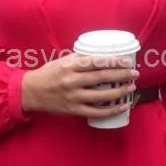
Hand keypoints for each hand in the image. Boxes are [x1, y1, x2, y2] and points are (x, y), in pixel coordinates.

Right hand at [21, 52, 137, 117]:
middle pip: (101, 77)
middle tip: (134, 73)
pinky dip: (111, 110)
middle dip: (121, 75)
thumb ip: (80, 59)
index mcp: (69, 66)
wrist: (32, 92)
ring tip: (131, 87)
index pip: (95, 62)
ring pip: (101, 95)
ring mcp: (73, 97)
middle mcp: (72, 81)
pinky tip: (122, 106)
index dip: (113, 61)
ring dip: (119, 92)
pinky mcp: (73, 110)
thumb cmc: (49, 74)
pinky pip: (96, 111)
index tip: (126, 60)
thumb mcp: (62, 61)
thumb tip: (102, 55)